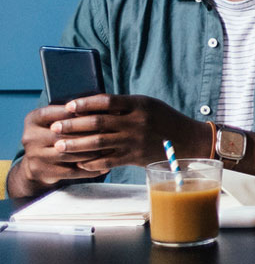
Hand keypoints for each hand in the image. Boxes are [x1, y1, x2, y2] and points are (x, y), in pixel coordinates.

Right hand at [10, 102, 112, 195]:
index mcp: (34, 118)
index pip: (64, 113)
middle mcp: (30, 136)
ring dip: (93, 153)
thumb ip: (75, 114)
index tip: (108, 114)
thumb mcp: (58, 121)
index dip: (87, 113)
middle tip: (112, 133)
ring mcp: (34, 155)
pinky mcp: (41, 171)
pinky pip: (71, 171)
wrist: (37, 164)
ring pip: (70, 154)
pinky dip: (90, 170)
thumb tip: (108, 107)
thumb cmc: (56, 136)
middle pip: (67, 134)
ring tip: (111, 150)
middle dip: (92, 134)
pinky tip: (104, 167)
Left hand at [46, 95, 205, 174]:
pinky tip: (79, 162)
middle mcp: (136, 121)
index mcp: (139, 104)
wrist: (190, 141)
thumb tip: (92, 106)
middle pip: (97, 122)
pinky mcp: (135, 156)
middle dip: (72, 125)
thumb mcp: (148, 105)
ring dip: (76, 144)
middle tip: (54, 127)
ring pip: (99, 142)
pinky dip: (91, 162)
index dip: (84, 103)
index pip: (106, 101)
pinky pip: (108, 160)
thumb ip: (124, 106)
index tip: (67, 106)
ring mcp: (135, 140)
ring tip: (59, 146)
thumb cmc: (166, 120)